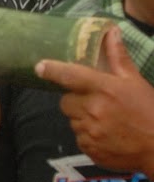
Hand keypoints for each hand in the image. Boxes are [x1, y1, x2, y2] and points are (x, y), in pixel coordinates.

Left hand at [36, 27, 153, 173]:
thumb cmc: (148, 111)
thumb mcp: (135, 81)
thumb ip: (118, 57)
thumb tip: (112, 31)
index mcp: (103, 89)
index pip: (69, 75)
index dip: (52, 70)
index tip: (39, 67)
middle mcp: (93, 110)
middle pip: (65, 101)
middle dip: (75, 100)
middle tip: (94, 101)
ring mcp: (90, 132)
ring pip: (72, 120)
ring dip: (82, 118)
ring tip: (104, 119)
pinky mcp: (89, 149)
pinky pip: (79, 138)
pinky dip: (87, 136)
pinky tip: (105, 134)